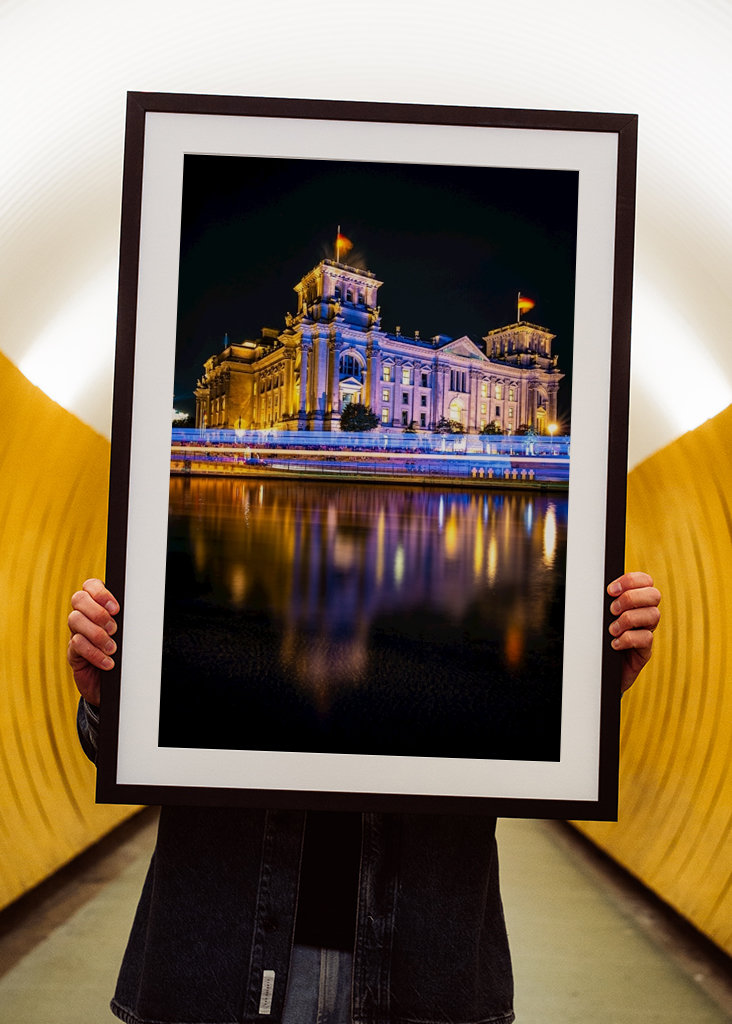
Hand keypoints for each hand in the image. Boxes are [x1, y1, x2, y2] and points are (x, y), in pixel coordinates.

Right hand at [67, 579, 119, 705]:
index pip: (91, 586)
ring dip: (96, 634)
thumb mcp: (128, 634)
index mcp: (98, 606)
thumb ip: (127, 620)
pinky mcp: (73, 652)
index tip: (116, 609)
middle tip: (114, 629)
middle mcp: (85, 616)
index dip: (100, 593)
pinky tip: (107, 662)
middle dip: (98, 613)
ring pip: (75, 620)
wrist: (115, 684)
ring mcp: (76, 633)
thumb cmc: (125, 654)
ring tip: (112, 648)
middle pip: (78, 599)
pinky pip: (76, 644)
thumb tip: (138, 610)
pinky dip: (94, 653)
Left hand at [607, 571, 660, 692]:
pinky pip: (646, 638)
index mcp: (634, 602)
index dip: (631, 580)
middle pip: (654, 595)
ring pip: (653, 615)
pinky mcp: (645, 651)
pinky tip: (614, 644)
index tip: (610, 590)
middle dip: (631, 598)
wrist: (597, 672)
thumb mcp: (598, 617)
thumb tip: (591, 586)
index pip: (645, 581)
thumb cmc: (596, 640)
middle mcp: (644, 615)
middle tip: (612, 610)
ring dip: (628, 619)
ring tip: (611, 630)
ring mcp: (646, 632)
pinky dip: (628, 639)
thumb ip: (602, 602)